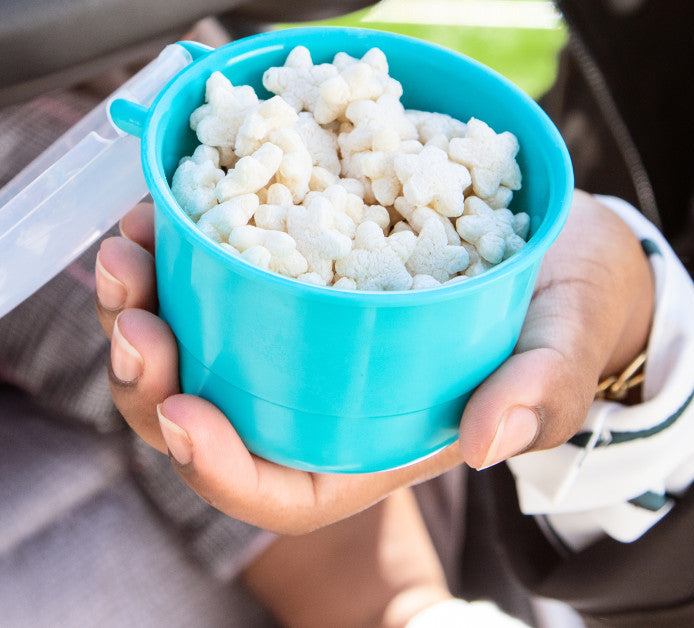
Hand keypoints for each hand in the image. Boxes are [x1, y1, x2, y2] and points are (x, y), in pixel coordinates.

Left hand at [95, 190, 653, 533]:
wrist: (553, 243)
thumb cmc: (561, 307)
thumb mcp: (565, 345)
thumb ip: (542, 391)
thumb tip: (492, 440)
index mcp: (372, 438)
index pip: (279, 488)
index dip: (220, 466)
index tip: (183, 415)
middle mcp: (318, 392)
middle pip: (208, 413)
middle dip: (151, 377)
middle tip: (133, 314)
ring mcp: (297, 331)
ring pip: (193, 343)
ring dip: (144, 305)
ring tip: (128, 246)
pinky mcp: (288, 271)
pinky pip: (212, 275)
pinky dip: (178, 246)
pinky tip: (163, 204)